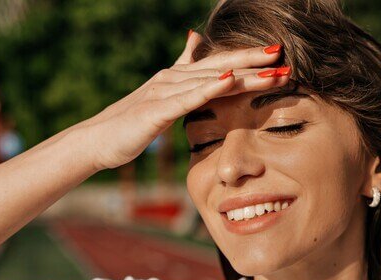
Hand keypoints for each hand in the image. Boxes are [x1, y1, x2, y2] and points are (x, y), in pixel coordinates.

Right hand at [79, 32, 289, 169]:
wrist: (96, 141)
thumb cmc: (130, 123)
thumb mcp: (161, 94)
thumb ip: (181, 67)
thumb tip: (194, 37)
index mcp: (176, 77)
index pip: (219, 64)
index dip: (248, 58)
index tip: (277, 55)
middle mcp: (172, 78)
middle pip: (221, 68)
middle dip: (255, 63)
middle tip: (284, 57)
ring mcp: (164, 92)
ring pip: (211, 80)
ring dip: (243, 75)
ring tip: (272, 72)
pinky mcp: (155, 110)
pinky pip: (187, 98)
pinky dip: (208, 88)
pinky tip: (228, 80)